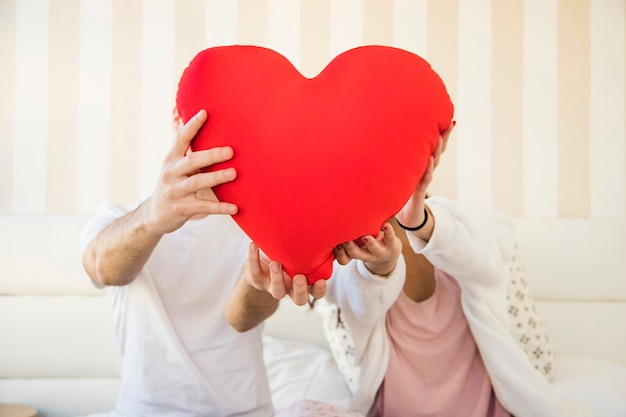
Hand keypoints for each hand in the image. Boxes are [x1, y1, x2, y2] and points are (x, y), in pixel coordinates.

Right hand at [143, 109, 238, 234]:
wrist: (154, 215)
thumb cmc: (173, 187)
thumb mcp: (175, 168)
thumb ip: (189, 154)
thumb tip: (208, 132)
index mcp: (172, 160)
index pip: (181, 139)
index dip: (192, 126)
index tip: (204, 112)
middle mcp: (171, 173)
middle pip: (192, 160)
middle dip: (211, 155)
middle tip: (230, 151)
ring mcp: (175, 191)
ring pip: (196, 182)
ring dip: (216, 177)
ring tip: (234, 173)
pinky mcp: (181, 209)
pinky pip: (202, 206)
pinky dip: (219, 207)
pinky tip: (234, 207)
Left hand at [244, 242, 326, 305]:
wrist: (261, 262)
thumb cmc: (288, 256)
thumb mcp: (301, 254)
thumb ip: (315, 249)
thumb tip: (333, 236)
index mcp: (304, 283)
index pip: (316, 292)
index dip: (319, 290)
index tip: (321, 281)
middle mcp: (290, 289)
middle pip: (299, 299)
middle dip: (300, 290)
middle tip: (299, 277)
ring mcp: (273, 287)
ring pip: (277, 291)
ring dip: (277, 278)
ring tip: (276, 263)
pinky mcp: (257, 280)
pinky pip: (254, 273)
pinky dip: (253, 259)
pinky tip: (254, 245)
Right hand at [334, 222, 401, 276]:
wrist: (390, 252)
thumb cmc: (366, 244)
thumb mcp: (355, 243)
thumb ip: (344, 235)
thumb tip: (330, 218)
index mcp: (355, 254)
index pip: (344, 259)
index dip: (339, 253)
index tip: (335, 244)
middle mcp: (367, 255)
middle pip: (356, 254)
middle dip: (350, 248)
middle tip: (345, 240)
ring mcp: (380, 251)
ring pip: (374, 248)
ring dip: (370, 243)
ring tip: (366, 237)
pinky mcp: (391, 244)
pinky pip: (390, 238)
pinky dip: (388, 231)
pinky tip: (386, 225)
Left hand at [395, 121, 454, 234]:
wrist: (407, 215)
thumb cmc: (401, 191)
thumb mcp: (400, 173)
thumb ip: (398, 160)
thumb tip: (384, 139)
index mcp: (422, 163)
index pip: (433, 145)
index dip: (440, 132)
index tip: (446, 117)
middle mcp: (426, 169)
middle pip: (438, 150)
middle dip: (445, 136)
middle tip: (451, 121)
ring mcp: (424, 178)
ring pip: (433, 162)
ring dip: (437, 149)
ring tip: (440, 135)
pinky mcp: (419, 189)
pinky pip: (425, 177)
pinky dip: (428, 167)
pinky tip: (430, 158)